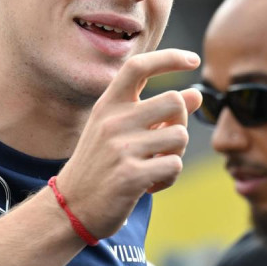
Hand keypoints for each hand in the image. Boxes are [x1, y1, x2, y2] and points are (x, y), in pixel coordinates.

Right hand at [56, 49, 201, 238]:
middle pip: (175, 100)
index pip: (138, 66)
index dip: (169, 58)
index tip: (192, 60)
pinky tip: (150, 184)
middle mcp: (113, 121)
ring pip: (180, 135)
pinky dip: (169, 177)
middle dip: (180, 122)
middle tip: (164, 143)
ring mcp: (121, 148)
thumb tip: (196, 94)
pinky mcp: (130, 175)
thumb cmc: (100, 166)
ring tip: (154, 166)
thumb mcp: (119, 132)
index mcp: (107, 105)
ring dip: (175, 154)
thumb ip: (156, 112)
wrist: (70, 207)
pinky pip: (174, 165)